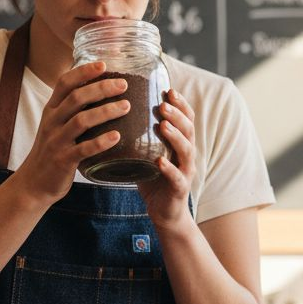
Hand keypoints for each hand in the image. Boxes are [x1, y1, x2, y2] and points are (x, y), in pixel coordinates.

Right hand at [13, 61, 128, 205]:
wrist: (33, 183)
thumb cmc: (53, 151)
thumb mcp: (57, 125)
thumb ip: (73, 110)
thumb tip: (102, 90)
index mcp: (51, 110)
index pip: (64, 83)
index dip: (83, 71)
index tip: (104, 64)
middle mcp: (52, 122)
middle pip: (76, 98)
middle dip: (101, 88)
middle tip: (123, 84)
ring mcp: (56, 141)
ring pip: (81, 121)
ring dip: (106, 111)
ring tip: (126, 106)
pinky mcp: (63, 160)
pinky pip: (84, 149)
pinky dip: (101, 142)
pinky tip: (117, 137)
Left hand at [138, 89, 196, 233]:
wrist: (164, 213)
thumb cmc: (153, 180)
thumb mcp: (147, 153)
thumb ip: (139, 135)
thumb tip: (113, 111)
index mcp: (180, 144)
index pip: (186, 119)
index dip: (181, 104)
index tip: (169, 90)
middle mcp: (187, 155)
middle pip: (189, 130)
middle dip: (177, 115)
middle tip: (164, 104)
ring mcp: (185, 172)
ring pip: (187, 151)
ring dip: (176, 136)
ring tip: (163, 125)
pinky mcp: (179, 190)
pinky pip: (177, 178)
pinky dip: (169, 169)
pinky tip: (159, 162)